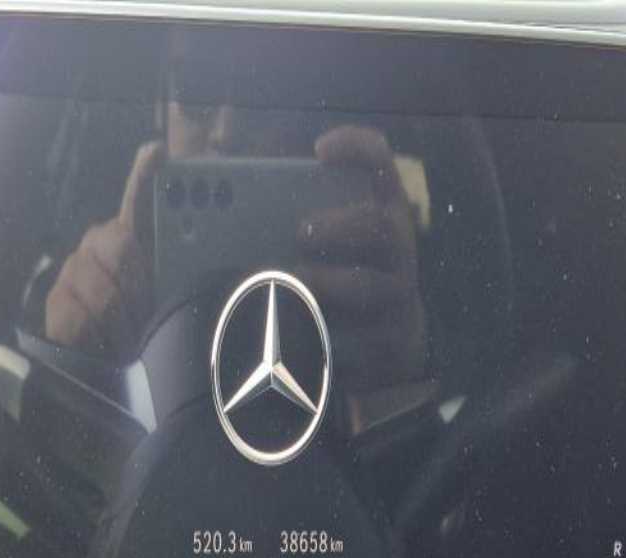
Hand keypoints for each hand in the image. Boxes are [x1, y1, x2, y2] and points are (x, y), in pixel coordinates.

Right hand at [46, 142, 163, 360]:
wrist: (106, 374)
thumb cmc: (145, 331)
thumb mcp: (168, 301)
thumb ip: (178, 270)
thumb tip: (197, 240)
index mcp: (134, 239)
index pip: (138, 199)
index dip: (145, 175)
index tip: (156, 153)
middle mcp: (100, 244)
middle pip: (122, 246)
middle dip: (141, 290)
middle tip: (147, 317)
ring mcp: (75, 269)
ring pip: (104, 291)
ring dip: (124, 326)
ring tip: (129, 343)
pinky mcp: (56, 300)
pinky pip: (81, 316)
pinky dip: (98, 341)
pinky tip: (103, 348)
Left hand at [298, 126, 426, 383]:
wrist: (390, 336)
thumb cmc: (343, 274)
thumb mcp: (328, 239)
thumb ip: (288, 213)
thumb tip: (228, 197)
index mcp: (380, 209)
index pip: (380, 164)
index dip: (357, 149)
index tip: (320, 149)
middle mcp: (397, 248)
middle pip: (380, 224)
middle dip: (339, 225)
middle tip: (301, 230)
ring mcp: (397, 294)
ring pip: (369, 286)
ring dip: (325, 283)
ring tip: (292, 283)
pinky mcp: (391, 339)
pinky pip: (362, 339)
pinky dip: (327, 336)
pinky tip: (299, 333)